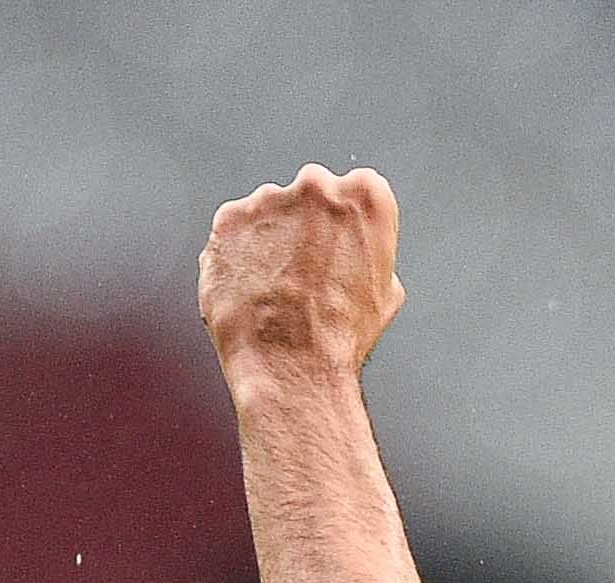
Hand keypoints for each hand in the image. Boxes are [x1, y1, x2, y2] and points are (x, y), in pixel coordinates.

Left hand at [200, 164, 404, 379]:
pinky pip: (235, 230)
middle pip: (311, 195)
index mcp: (365, 196)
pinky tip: (254, 286)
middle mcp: (316, 186)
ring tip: (278, 287)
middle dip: (308, 225)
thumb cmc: (341, 335)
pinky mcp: (228, 219)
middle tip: (308, 270)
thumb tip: (356, 255)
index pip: (359, 191)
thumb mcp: (386, 292)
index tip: (342, 245)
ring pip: (270, 211)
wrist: (292, 363)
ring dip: (272, 239)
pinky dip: (240, 252)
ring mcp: (267, 200)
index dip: (349, 225)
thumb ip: (370, 252)